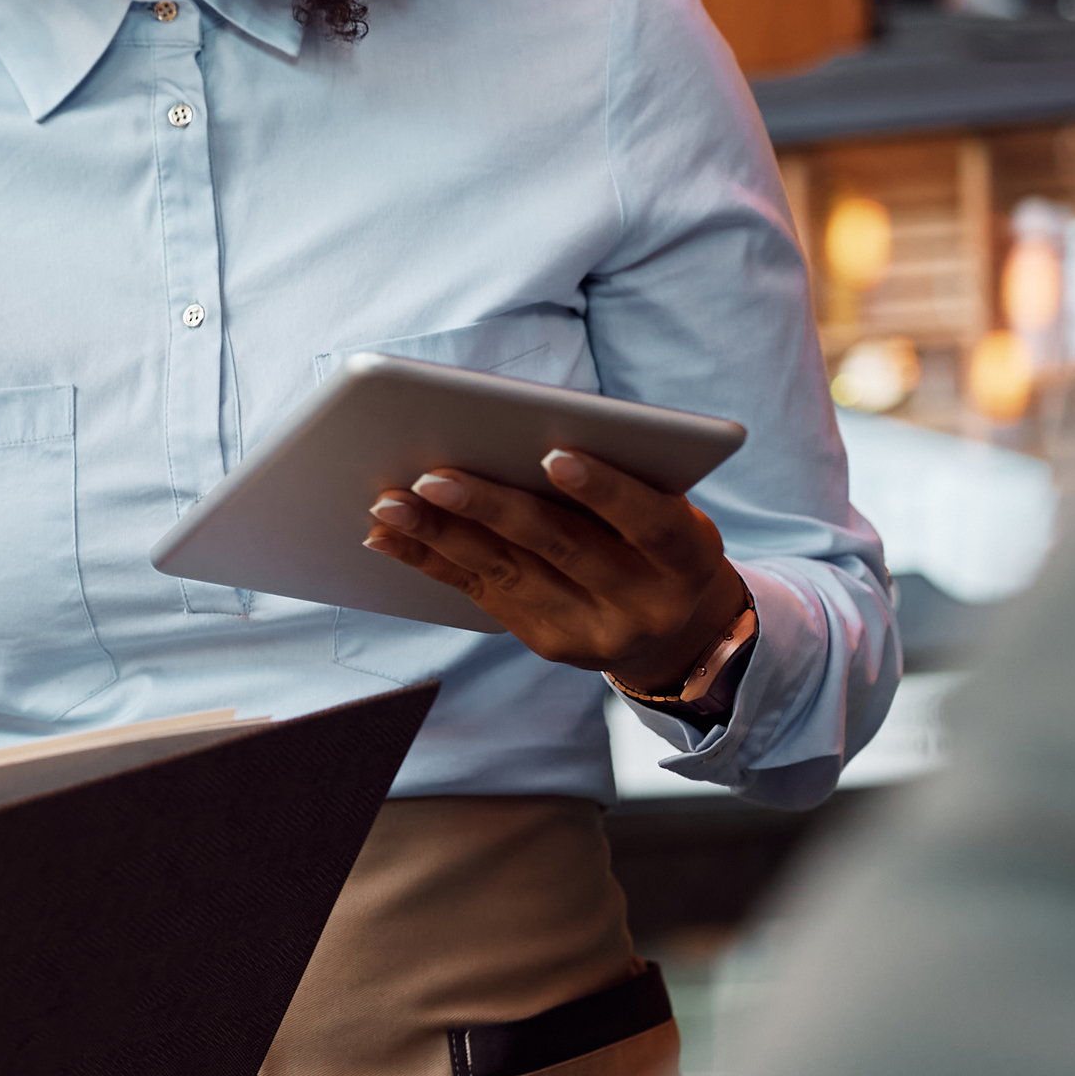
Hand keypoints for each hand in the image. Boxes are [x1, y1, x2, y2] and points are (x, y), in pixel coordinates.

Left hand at [362, 448, 751, 693]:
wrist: (676, 630)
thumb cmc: (659, 537)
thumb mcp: (670, 509)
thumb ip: (622, 479)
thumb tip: (522, 432)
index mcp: (687, 559)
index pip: (649, 523)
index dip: (604, 489)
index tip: (553, 454)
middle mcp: (644, 605)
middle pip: (561, 548)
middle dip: (492, 508)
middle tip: (433, 474)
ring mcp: (592, 632)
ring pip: (506, 573)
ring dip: (440, 533)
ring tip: (390, 500)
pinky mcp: (546, 642)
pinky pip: (479, 594)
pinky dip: (429, 560)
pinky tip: (387, 535)